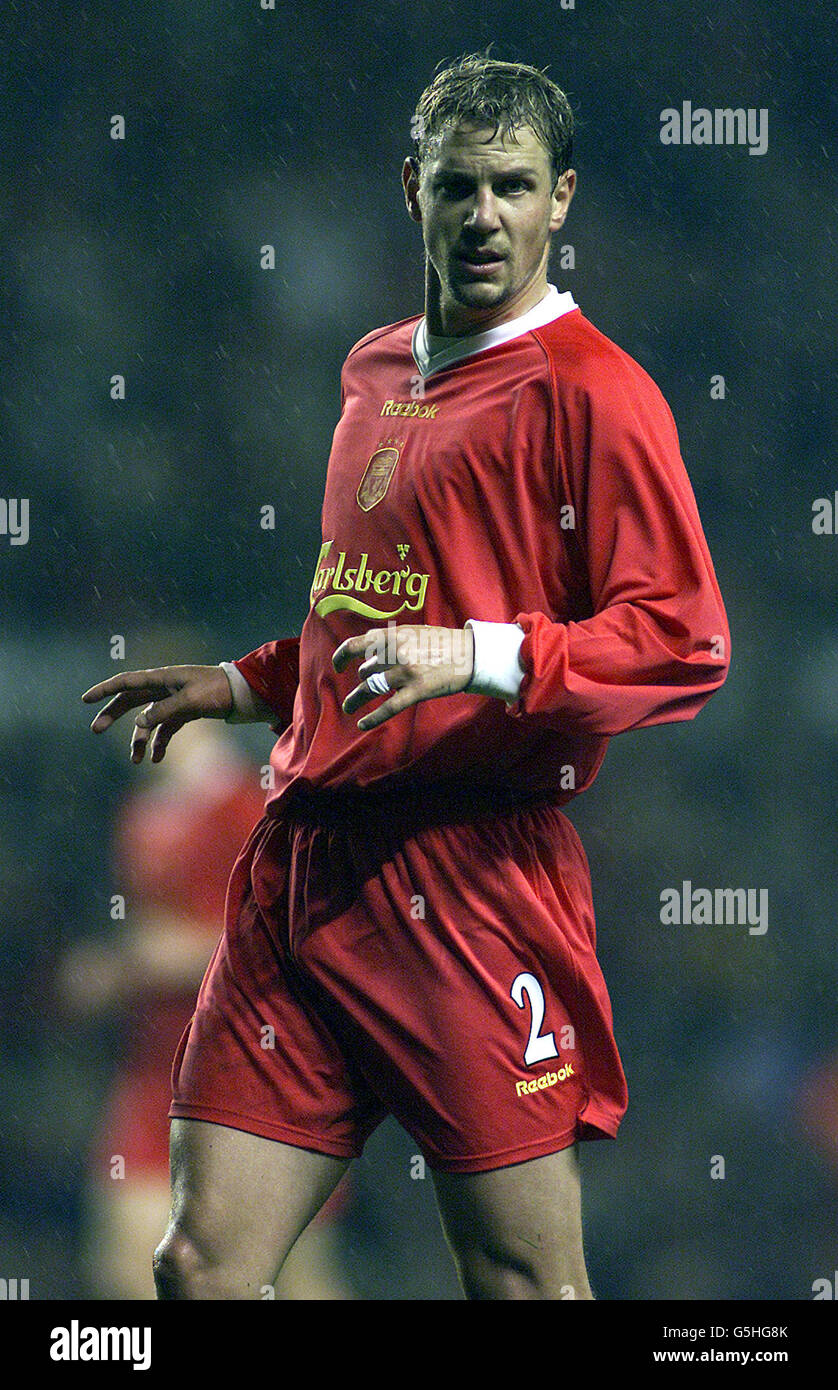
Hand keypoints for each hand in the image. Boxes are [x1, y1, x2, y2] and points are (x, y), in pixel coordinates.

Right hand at [82, 664, 232, 762]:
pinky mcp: (183, 713)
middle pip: (130, 701)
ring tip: (137, 760)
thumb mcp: (191, 700)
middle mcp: (163, 688)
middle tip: (94, 730)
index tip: (85, 700)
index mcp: (162, 678)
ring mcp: (172, 701)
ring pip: (147, 721)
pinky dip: (160, 743)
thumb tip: (139, 724)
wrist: (243, 694)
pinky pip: (165, 729)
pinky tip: (157, 760)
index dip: (105, 689)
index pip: (127, 682)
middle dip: (112, 715)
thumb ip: (164, 711)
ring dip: (140, 740)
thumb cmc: (218, 690)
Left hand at [332, 624, 474, 730]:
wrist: (472, 653)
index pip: (356, 644)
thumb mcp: (414, 631)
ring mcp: (406, 672)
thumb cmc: (443, 642)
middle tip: (361, 689)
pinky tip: (362, 724)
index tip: (337, 665)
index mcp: (394, 635)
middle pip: (366, 671)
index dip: (341, 656)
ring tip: (349, 706)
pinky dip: (372, 718)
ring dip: (355, 699)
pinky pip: (389, 707)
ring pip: (370, 689)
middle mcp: (396, 652)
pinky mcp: (417, 691)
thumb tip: (368, 650)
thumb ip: (390, 639)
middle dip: (362, 680)